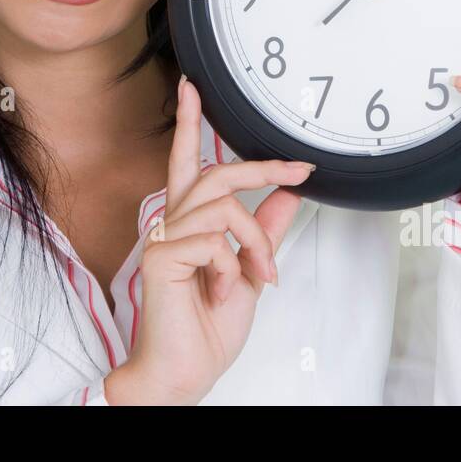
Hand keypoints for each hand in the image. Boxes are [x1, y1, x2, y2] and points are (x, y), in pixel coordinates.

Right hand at [105, 76, 312, 404]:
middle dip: (262, 168)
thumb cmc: (206, 329)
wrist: (186, 373)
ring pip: (225, 208)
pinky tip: (220, 294)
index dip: (189, 123)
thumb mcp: (249, 274)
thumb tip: (288, 196)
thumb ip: (264, 232)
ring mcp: (165, 239)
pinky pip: (214, 242)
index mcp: (191, 223)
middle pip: (217, 173)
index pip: (188, 162)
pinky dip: (230, 270)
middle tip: (299, 172)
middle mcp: (173, 224)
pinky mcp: (162, 258)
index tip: (193, 88)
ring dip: (256, 241)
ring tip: (259, 276)